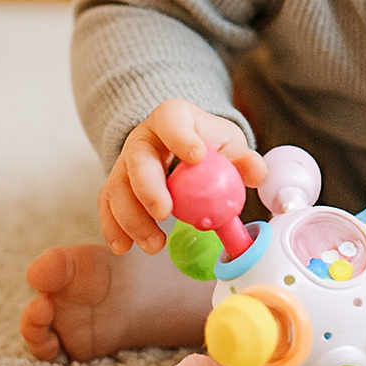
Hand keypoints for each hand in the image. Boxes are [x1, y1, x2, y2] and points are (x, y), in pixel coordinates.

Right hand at [98, 98, 267, 256]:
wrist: (182, 145)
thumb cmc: (205, 143)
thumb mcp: (227, 142)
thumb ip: (242, 158)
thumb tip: (257, 173)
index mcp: (171, 118)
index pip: (170, 118)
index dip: (180, 136)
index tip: (195, 157)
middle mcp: (142, 138)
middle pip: (138, 159)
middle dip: (148, 187)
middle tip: (164, 213)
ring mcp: (125, 162)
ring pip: (118, 187)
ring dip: (133, 219)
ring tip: (155, 244)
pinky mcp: (116, 186)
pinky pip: (107, 206)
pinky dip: (113, 228)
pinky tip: (123, 247)